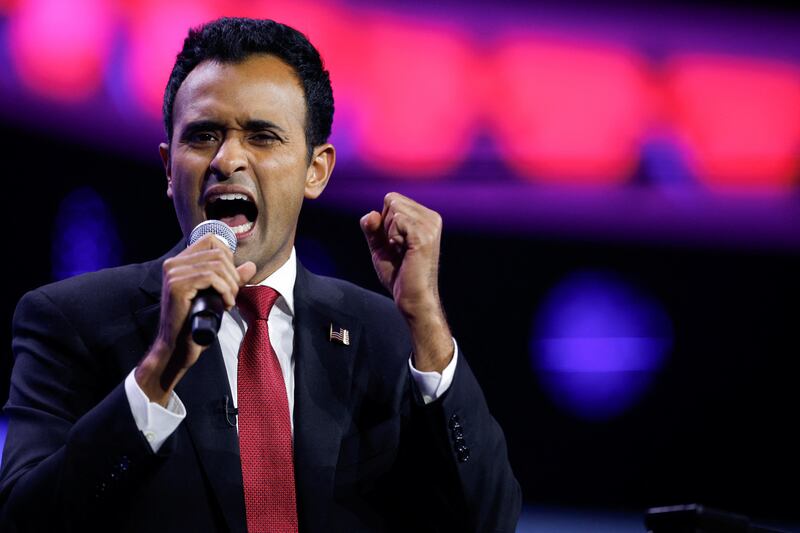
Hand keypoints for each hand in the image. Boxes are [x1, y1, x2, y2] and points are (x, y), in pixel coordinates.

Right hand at [135, 234, 255, 405]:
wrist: (177, 347)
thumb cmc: (195, 322)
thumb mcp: (217, 295)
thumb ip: (232, 279)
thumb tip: (251, 266)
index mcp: (179, 262)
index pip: (211, 240)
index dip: (229, 257)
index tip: (231, 279)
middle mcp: (173, 264)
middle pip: (218, 252)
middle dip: (233, 274)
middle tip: (232, 295)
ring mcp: (173, 274)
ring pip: (217, 264)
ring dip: (231, 284)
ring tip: (229, 301)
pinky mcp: (176, 286)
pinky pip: (211, 277)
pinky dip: (225, 290)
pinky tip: (226, 305)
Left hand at [360, 193, 452, 371]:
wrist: (413, 299)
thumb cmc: (399, 275)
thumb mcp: (380, 246)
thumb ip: (372, 228)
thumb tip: (371, 214)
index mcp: (426, 218)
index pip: (392, 199)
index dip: (384, 221)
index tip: (395, 244)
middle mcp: (432, 218)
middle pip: (392, 200)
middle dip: (385, 225)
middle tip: (398, 248)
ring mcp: (430, 226)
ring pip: (393, 207)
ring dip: (388, 232)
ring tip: (401, 251)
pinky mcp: (424, 235)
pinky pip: (396, 220)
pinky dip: (391, 236)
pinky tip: (402, 251)